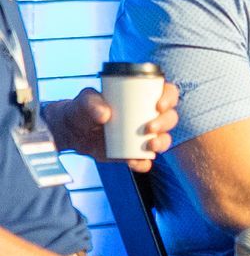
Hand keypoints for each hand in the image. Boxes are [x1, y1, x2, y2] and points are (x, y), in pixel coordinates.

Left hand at [51, 84, 181, 172]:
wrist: (74, 132)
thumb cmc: (83, 109)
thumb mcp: (85, 100)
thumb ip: (91, 102)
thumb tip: (105, 115)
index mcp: (145, 97)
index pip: (168, 93)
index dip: (169, 98)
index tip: (159, 105)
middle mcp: (150, 116)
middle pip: (170, 118)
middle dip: (165, 123)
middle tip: (150, 127)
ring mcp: (144, 136)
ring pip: (163, 139)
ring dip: (162, 143)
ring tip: (150, 145)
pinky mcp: (135, 153)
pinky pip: (145, 159)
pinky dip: (143, 162)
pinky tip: (136, 162)